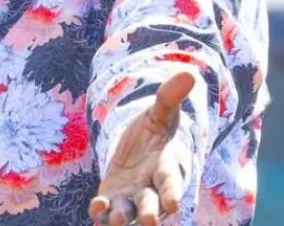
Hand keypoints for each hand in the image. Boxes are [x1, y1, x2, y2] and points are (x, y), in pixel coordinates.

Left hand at [90, 71, 195, 225]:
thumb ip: (170, 99)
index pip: (171, 183)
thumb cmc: (155, 132)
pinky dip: (100, 211)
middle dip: (149, 214)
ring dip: (121, 218)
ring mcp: (131, 197)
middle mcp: (151, 189)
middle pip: (151, 205)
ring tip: (114, 222)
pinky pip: (106, 209)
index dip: (172, 193)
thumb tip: (189, 73)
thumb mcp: (160, 113)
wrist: (138, 147)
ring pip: (128, 213)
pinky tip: (94, 209)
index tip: (173, 204)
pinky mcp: (112, 199)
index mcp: (166, 169)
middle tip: (148, 222)